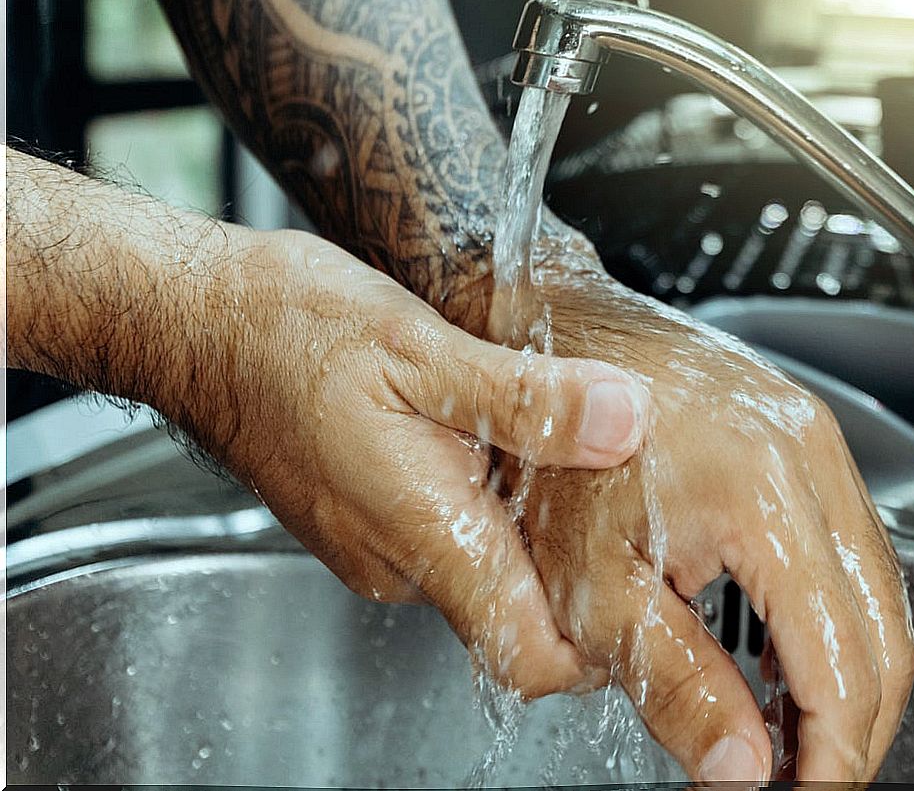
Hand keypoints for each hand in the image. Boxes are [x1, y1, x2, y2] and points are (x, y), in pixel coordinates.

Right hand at [5, 150, 648, 701]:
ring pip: (485, 573)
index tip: (650, 598)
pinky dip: (490, 509)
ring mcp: (380, 544)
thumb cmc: (283, 331)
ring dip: (536, 534)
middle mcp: (400, 558)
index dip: (602, 649)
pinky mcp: (368, 517)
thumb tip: (622, 421)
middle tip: (630, 508)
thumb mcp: (422, 348)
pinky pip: (448, 539)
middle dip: (581, 577)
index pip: (530, 658)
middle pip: (519, 617)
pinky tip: (502, 447)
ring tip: (572, 462)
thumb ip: (528, 398)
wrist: (195, 322)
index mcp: (425, 532)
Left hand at [498, 240, 913, 783]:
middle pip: (885, 631)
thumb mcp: (593, 585)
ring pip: (880, 588)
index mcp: (763, 496)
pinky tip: (788, 653)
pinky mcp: (801, 432)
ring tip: (793, 732)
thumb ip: (680, 684)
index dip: (833, 756)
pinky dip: (835, 614)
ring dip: (848, 672)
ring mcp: (813, 435)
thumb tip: (742, 770)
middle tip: (805, 779)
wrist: (546, 335)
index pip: (843, 665)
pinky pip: (853, 541)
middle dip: (854, 726)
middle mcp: (808, 455)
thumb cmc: (549, 449)